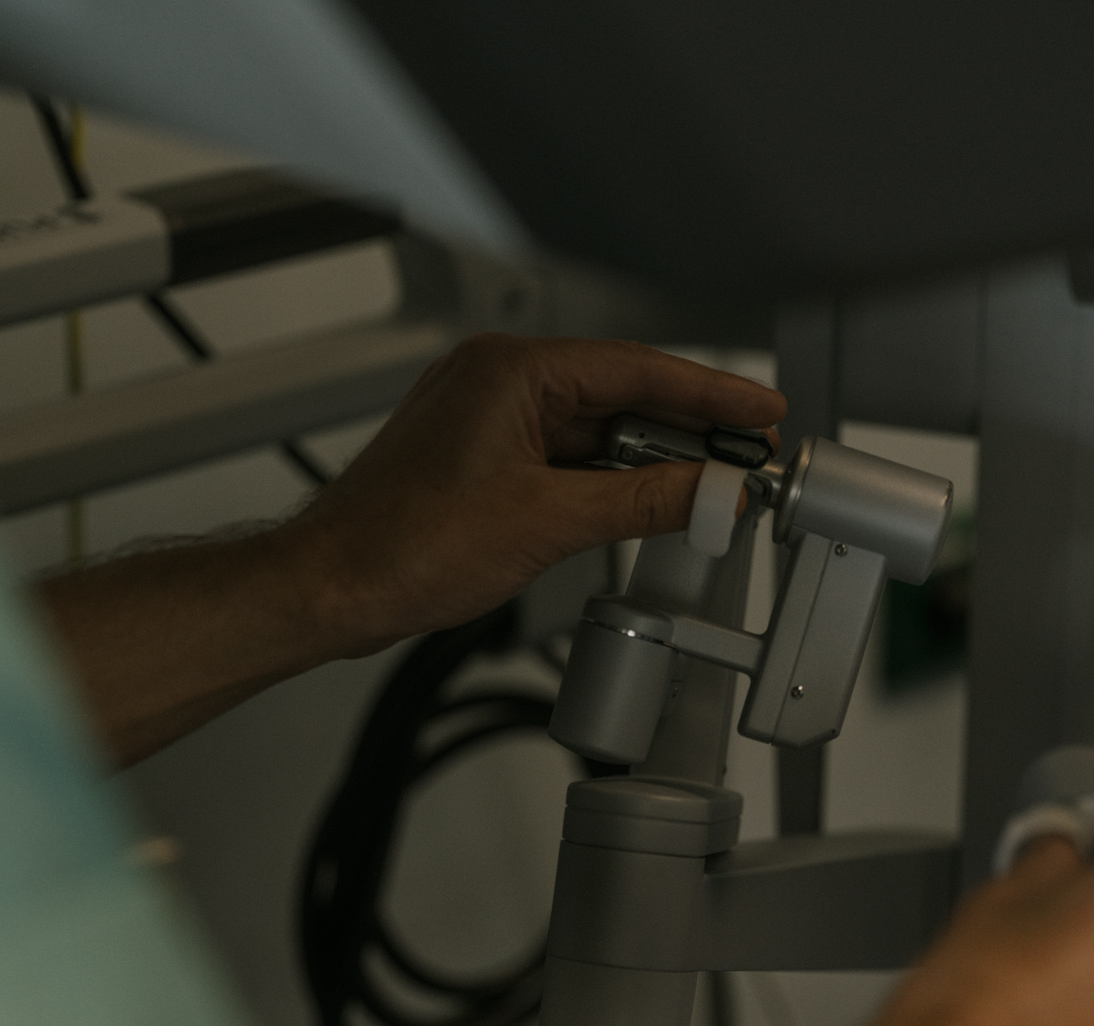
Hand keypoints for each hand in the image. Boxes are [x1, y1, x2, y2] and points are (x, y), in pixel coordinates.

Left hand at [284, 335, 785, 655]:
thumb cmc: (401, 545)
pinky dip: (614, 479)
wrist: (332, 588)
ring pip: (599, 429)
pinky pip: (570, 456)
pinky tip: (651, 503)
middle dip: (690, 431)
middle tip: (749, 458)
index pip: (637, 368)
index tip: (761, 409)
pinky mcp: (487, 456)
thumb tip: (712, 493)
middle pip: (623, 395)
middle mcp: (500, 380)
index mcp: (511, 370)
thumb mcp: (549, 524)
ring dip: (653, 460)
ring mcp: (492, 418)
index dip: (710, 392)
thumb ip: (644, 502)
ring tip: (712, 489)